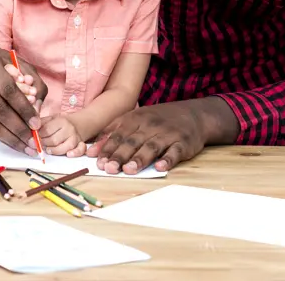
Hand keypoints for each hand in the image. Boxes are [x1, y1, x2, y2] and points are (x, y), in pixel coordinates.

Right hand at [0, 34, 47, 155]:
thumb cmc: (5, 66)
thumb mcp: (23, 66)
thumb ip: (35, 85)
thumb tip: (37, 112)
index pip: (8, 90)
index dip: (23, 108)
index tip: (37, 124)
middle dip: (18, 128)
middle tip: (34, 143)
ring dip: (9, 138)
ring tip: (26, 148)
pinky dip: (0, 137)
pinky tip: (13, 142)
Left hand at [39, 115, 86, 156]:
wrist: (77, 124)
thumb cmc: (60, 123)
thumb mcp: (50, 119)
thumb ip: (41, 123)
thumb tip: (31, 130)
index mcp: (61, 121)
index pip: (47, 130)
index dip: (39, 135)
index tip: (36, 137)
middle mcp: (69, 129)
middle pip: (54, 140)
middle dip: (45, 144)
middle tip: (40, 144)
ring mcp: (75, 137)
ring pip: (65, 147)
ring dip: (54, 150)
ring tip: (48, 150)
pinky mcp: (80, 144)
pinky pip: (80, 150)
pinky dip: (75, 153)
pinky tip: (68, 154)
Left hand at [86, 98, 237, 173]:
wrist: (193, 114)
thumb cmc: (158, 120)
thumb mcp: (135, 119)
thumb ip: (114, 132)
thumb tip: (92, 150)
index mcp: (136, 118)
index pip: (118, 134)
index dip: (107, 147)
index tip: (97, 162)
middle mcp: (150, 125)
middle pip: (132, 141)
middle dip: (119, 155)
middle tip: (109, 169)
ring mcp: (167, 133)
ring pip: (151, 146)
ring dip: (140, 158)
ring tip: (129, 170)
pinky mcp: (183, 143)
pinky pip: (174, 152)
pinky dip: (167, 160)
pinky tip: (160, 167)